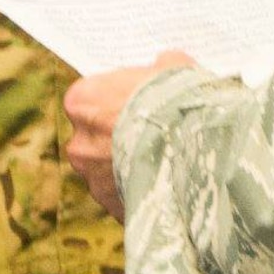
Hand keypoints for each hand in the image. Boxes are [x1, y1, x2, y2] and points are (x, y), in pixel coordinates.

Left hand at [63, 51, 196, 220]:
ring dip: (130, 166)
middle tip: (154, 133)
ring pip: (109, 170)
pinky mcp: (112, 207)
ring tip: (165, 162)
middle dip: (119, 136)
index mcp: (82, 100)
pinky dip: (140, 191)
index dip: (118, 99)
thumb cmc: (178, 100)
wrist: (195, 150)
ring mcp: (93, 180)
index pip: (91, 97)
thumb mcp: (174, 68)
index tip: (139, 101)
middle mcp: (79, 142)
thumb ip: (160, 67)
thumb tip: (163, 65)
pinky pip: (124, 196)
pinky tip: (166, 183)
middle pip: (96, 137)